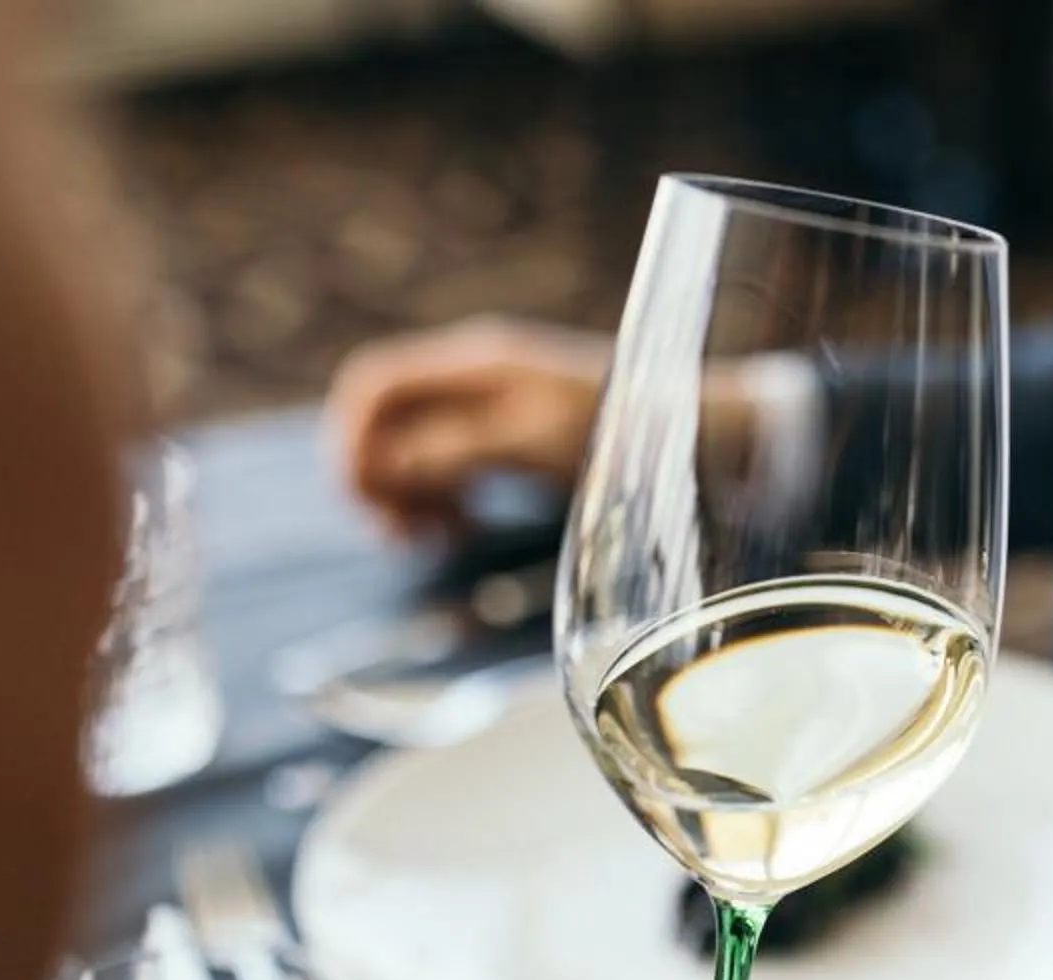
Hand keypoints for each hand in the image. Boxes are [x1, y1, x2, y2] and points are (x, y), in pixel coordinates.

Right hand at [321, 316, 609, 537]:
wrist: (702, 435)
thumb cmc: (627, 433)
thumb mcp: (534, 441)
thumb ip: (457, 447)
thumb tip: (385, 464)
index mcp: (473, 363)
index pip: (372, 385)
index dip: (350, 440)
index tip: (365, 504)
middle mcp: (475, 376)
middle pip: (383, 418)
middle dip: (377, 477)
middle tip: (402, 539)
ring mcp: (492, 405)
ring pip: (412, 445)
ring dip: (407, 494)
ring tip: (436, 542)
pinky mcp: (512, 437)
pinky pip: (449, 463)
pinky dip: (442, 497)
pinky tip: (465, 530)